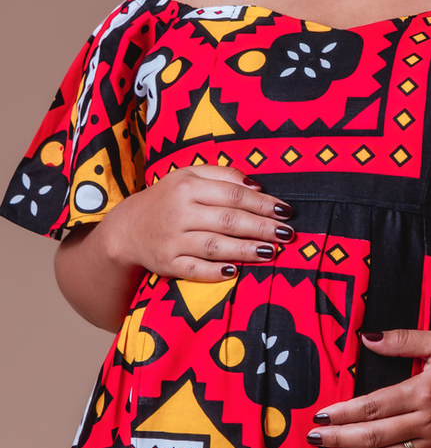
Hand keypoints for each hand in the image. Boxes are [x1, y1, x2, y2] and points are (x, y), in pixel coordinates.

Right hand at [103, 165, 293, 280]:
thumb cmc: (168, 198)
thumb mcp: (189, 176)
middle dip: (261, 228)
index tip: (286, 211)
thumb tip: (257, 186)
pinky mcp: (166, 264)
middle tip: (287, 234)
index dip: (262, 203)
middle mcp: (180, 213)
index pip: (233, 195)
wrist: (126, 228)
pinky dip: (213, 272)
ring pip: (214, 246)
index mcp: (188, 187)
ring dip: (244, 250)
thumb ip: (223, 175)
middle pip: (228, 220)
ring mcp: (172, 240)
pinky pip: (193, 270)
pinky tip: (234, 272)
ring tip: (271, 252)